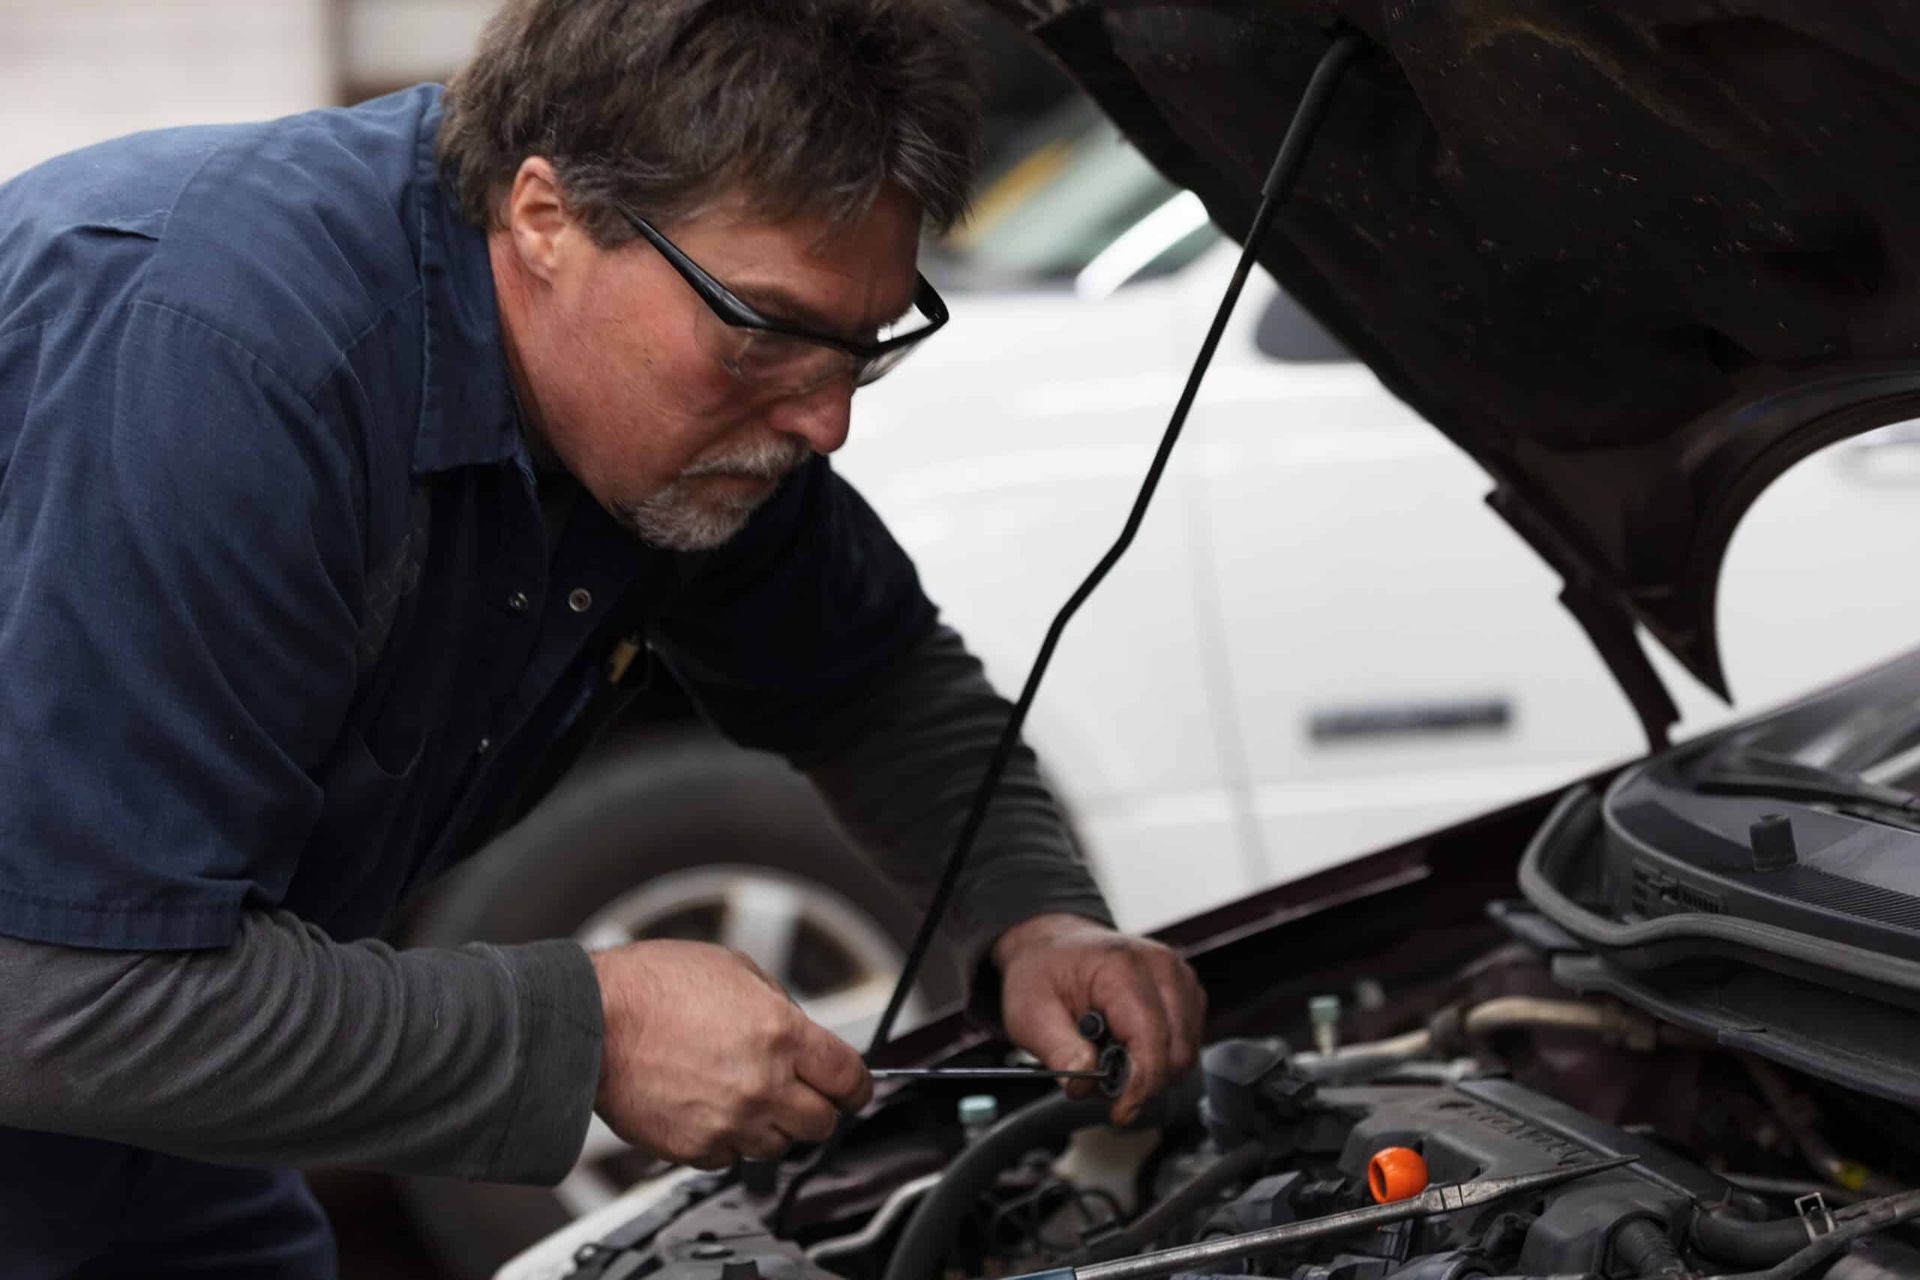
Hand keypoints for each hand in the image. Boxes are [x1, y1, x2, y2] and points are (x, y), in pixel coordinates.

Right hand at [590, 939, 871, 1168]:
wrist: (592, 1020)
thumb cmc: (652, 987)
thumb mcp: (735, 969)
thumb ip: (779, 1006)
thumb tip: (803, 1031)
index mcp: (781, 1035)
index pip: (850, 1079)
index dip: (857, 1087)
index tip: (852, 1090)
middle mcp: (762, 1085)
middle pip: (822, 1123)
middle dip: (816, 1107)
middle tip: (798, 1092)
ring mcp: (729, 1122)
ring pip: (779, 1147)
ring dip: (771, 1126)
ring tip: (743, 1096)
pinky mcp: (695, 1148)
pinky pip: (732, 1159)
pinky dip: (728, 1141)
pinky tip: (710, 1109)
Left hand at [993, 914, 1204, 1124]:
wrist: (1054, 944)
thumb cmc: (1042, 971)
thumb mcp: (1029, 1013)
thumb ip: (1058, 1050)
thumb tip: (1083, 1081)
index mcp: (1123, 967)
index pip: (1151, 1039)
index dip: (1140, 1085)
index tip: (1121, 1112)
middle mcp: (1162, 967)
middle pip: (1177, 1052)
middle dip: (1142, 1080)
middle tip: (1100, 1080)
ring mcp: (1180, 977)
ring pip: (1186, 1052)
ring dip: (1150, 1070)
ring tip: (1108, 1054)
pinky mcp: (1186, 991)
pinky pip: (1186, 1043)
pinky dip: (1159, 1057)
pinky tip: (1126, 1044)